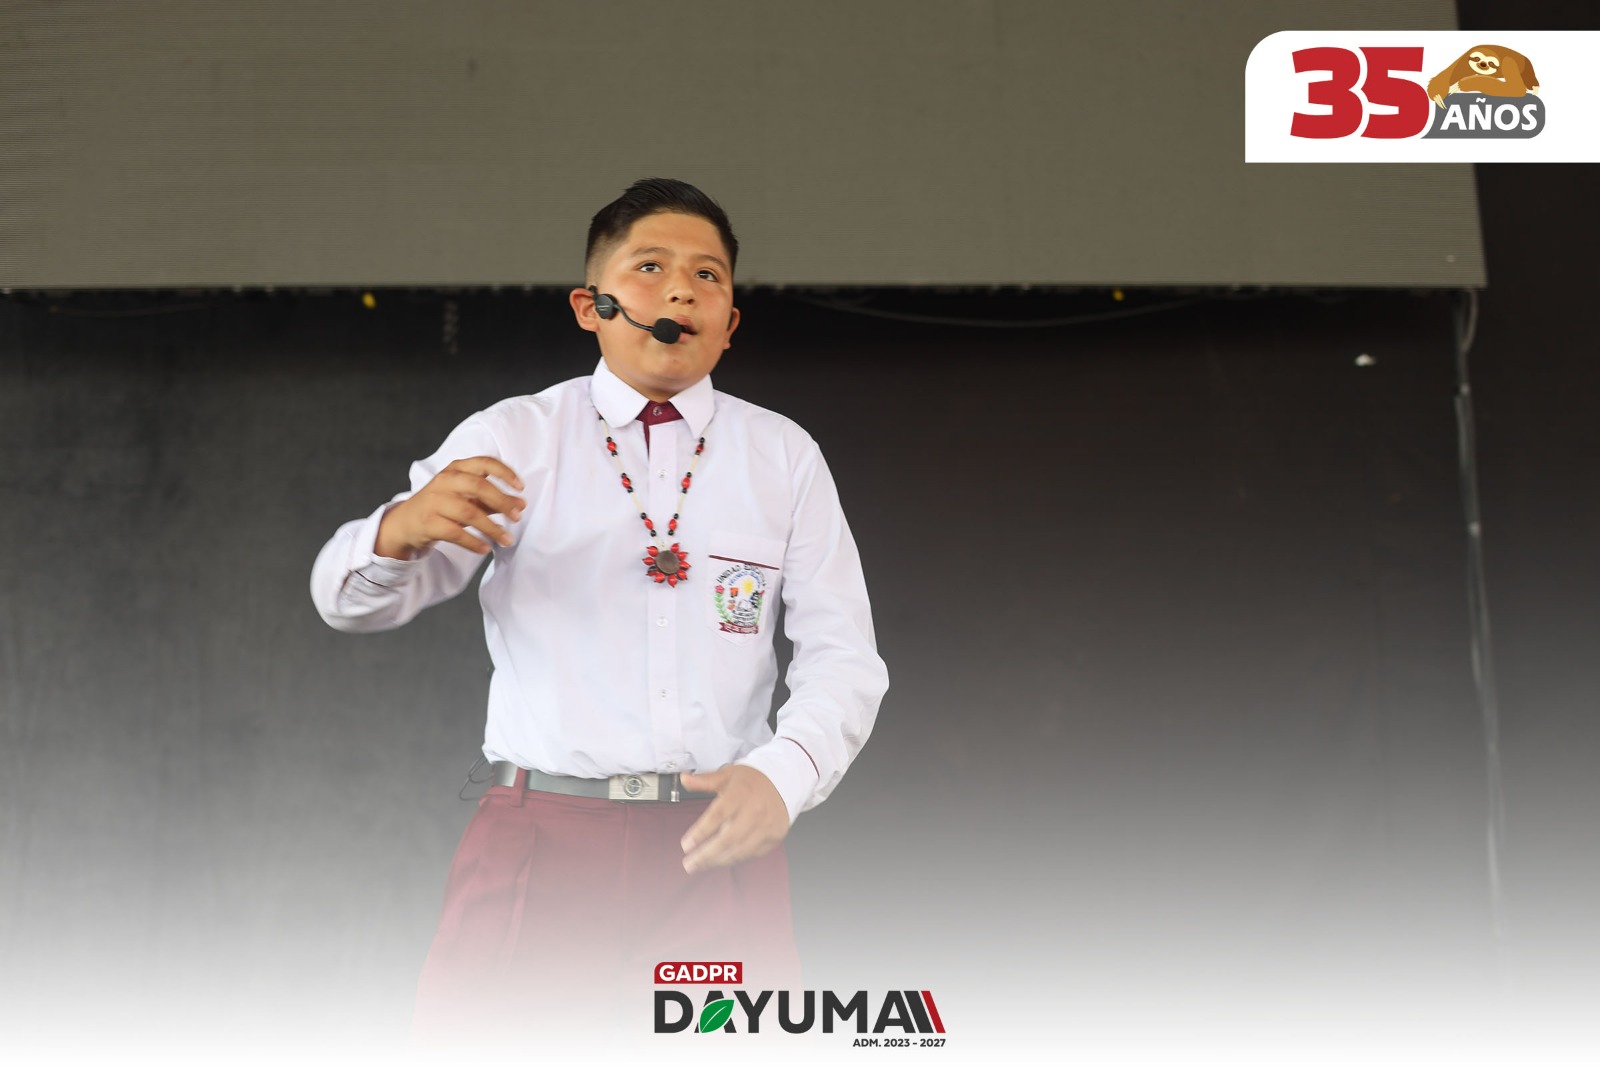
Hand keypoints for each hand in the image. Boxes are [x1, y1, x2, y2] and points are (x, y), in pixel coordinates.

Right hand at [375, 456, 524, 558]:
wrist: (405, 522)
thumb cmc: (441, 506)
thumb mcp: (465, 497)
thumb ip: (491, 499)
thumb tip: (520, 505)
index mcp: (456, 469)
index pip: (484, 463)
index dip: (505, 473)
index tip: (521, 487)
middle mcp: (445, 480)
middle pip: (479, 486)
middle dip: (503, 502)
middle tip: (517, 517)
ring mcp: (435, 501)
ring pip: (469, 512)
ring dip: (492, 528)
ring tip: (507, 540)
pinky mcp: (428, 522)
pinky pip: (456, 533)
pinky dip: (474, 542)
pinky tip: (486, 548)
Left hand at [678, 764, 788, 873]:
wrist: (783, 781)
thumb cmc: (752, 780)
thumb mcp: (727, 775)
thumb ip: (704, 780)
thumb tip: (683, 779)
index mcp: (740, 793)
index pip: (717, 815)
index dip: (700, 832)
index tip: (686, 845)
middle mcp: (755, 810)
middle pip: (728, 839)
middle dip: (706, 855)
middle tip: (689, 864)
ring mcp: (767, 825)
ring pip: (740, 850)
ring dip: (718, 861)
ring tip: (701, 865)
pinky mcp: (774, 835)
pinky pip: (752, 853)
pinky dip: (735, 859)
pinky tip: (722, 860)